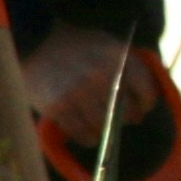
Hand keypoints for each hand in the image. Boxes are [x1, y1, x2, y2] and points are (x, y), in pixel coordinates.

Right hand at [15, 22, 135, 144]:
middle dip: (129, 117)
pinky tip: (89, 134)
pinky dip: (88, 137)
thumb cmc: (74, 44)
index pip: (145, 88)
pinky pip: (82, 133)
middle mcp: (99, 76)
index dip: (148, 102)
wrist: (33, 42)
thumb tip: (146, 90)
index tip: (144, 107)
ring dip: (108, 129)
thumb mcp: (105, 44)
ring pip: (105, 125)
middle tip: (123, 118)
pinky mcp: (58, 107)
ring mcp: (77, 93)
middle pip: (127, 111)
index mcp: (116, 58)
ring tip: (104, 127)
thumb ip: (126, 63)